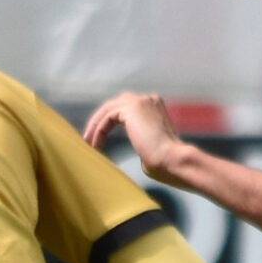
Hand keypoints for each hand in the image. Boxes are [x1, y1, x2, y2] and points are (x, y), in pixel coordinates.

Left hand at [83, 92, 198, 188]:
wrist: (174, 161)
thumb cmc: (166, 163)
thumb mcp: (150, 148)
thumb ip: (142, 141)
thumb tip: (138, 147)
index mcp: (155, 107)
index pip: (125, 109)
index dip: (108, 124)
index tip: (97, 141)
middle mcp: (149, 100)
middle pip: (115, 105)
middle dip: (99, 122)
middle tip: (88, 140)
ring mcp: (141, 101)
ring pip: (108, 109)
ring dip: (96, 127)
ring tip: (88, 144)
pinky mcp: (132, 108)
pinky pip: (107, 117)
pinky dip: (99, 130)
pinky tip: (94, 145)